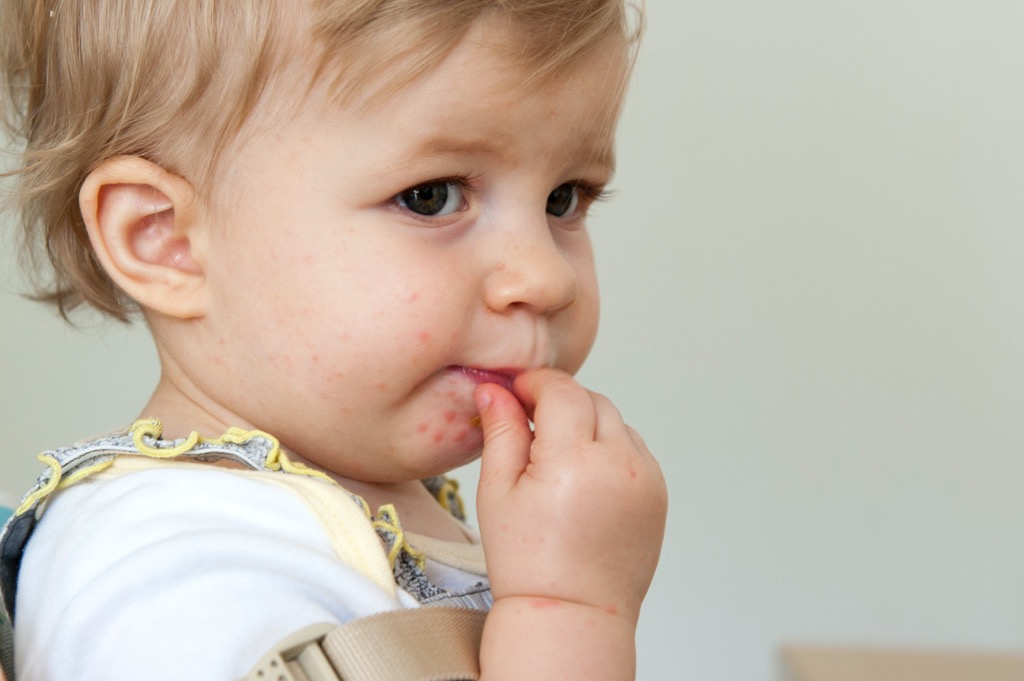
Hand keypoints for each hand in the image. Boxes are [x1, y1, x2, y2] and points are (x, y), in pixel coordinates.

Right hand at [474, 368, 666, 624]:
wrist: (572, 614)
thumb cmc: (528, 563)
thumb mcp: (498, 492)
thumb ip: (502, 432)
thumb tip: (494, 390)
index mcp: (574, 460)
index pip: (562, 390)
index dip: (536, 383)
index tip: (517, 391)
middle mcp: (619, 463)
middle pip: (592, 399)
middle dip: (561, 401)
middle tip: (532, 422)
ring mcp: (645, 478)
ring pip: (617, 422)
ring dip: (589, 424)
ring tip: (558, 458)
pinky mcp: (658, 493)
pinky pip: (634, 449)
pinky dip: (610, 449)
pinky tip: (584, 478)